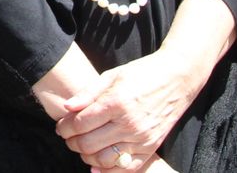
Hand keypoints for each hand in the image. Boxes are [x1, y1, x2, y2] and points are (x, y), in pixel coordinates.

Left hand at [56, 50, 201, 168]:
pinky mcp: (152, 147)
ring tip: (82, 147)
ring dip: (87, 156)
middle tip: (68, 137)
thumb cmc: (141, 73)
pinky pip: (127, 168)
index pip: (80, 124)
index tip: (60, 126)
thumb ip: (88, 93)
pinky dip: (109, 170)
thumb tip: (67, 107)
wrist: (177, 78)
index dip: (64, 128)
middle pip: (89, 143)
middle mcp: (129, 123)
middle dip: (72, 142)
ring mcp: (142, 138)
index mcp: (116, 103)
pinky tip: (97, 165)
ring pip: (104, 159)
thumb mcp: (111, 75)